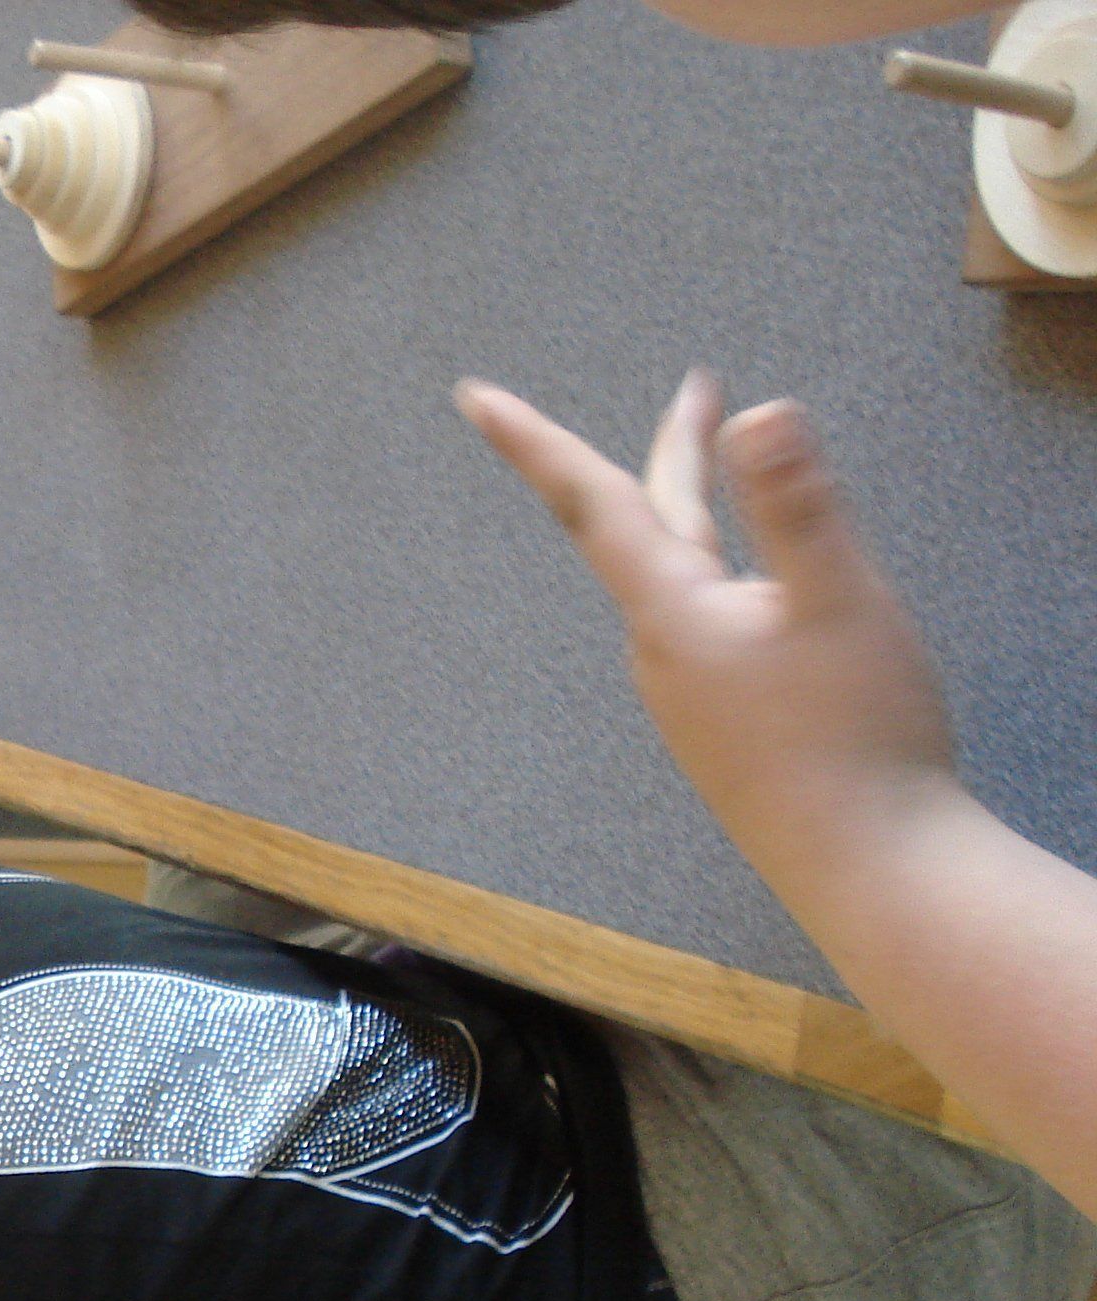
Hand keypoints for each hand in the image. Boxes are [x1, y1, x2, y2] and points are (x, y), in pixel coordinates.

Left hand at [455, 372, 956, 853]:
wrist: (870, 868)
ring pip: (683, 575)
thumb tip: (757, 414)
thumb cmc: (856, 735)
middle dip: (674, 453)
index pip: (592, 503)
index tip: (475, 398)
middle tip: (699, 387)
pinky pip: (711, 620)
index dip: (533, 443)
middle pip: (650, 528)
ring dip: (697, 507)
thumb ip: (796, 505)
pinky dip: (724, 567)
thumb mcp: (840, 600)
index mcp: (673, 612)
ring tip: (718, 453)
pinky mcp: (727, 720)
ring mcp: (692, 691)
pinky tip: (757, 579)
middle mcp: (664, 649)